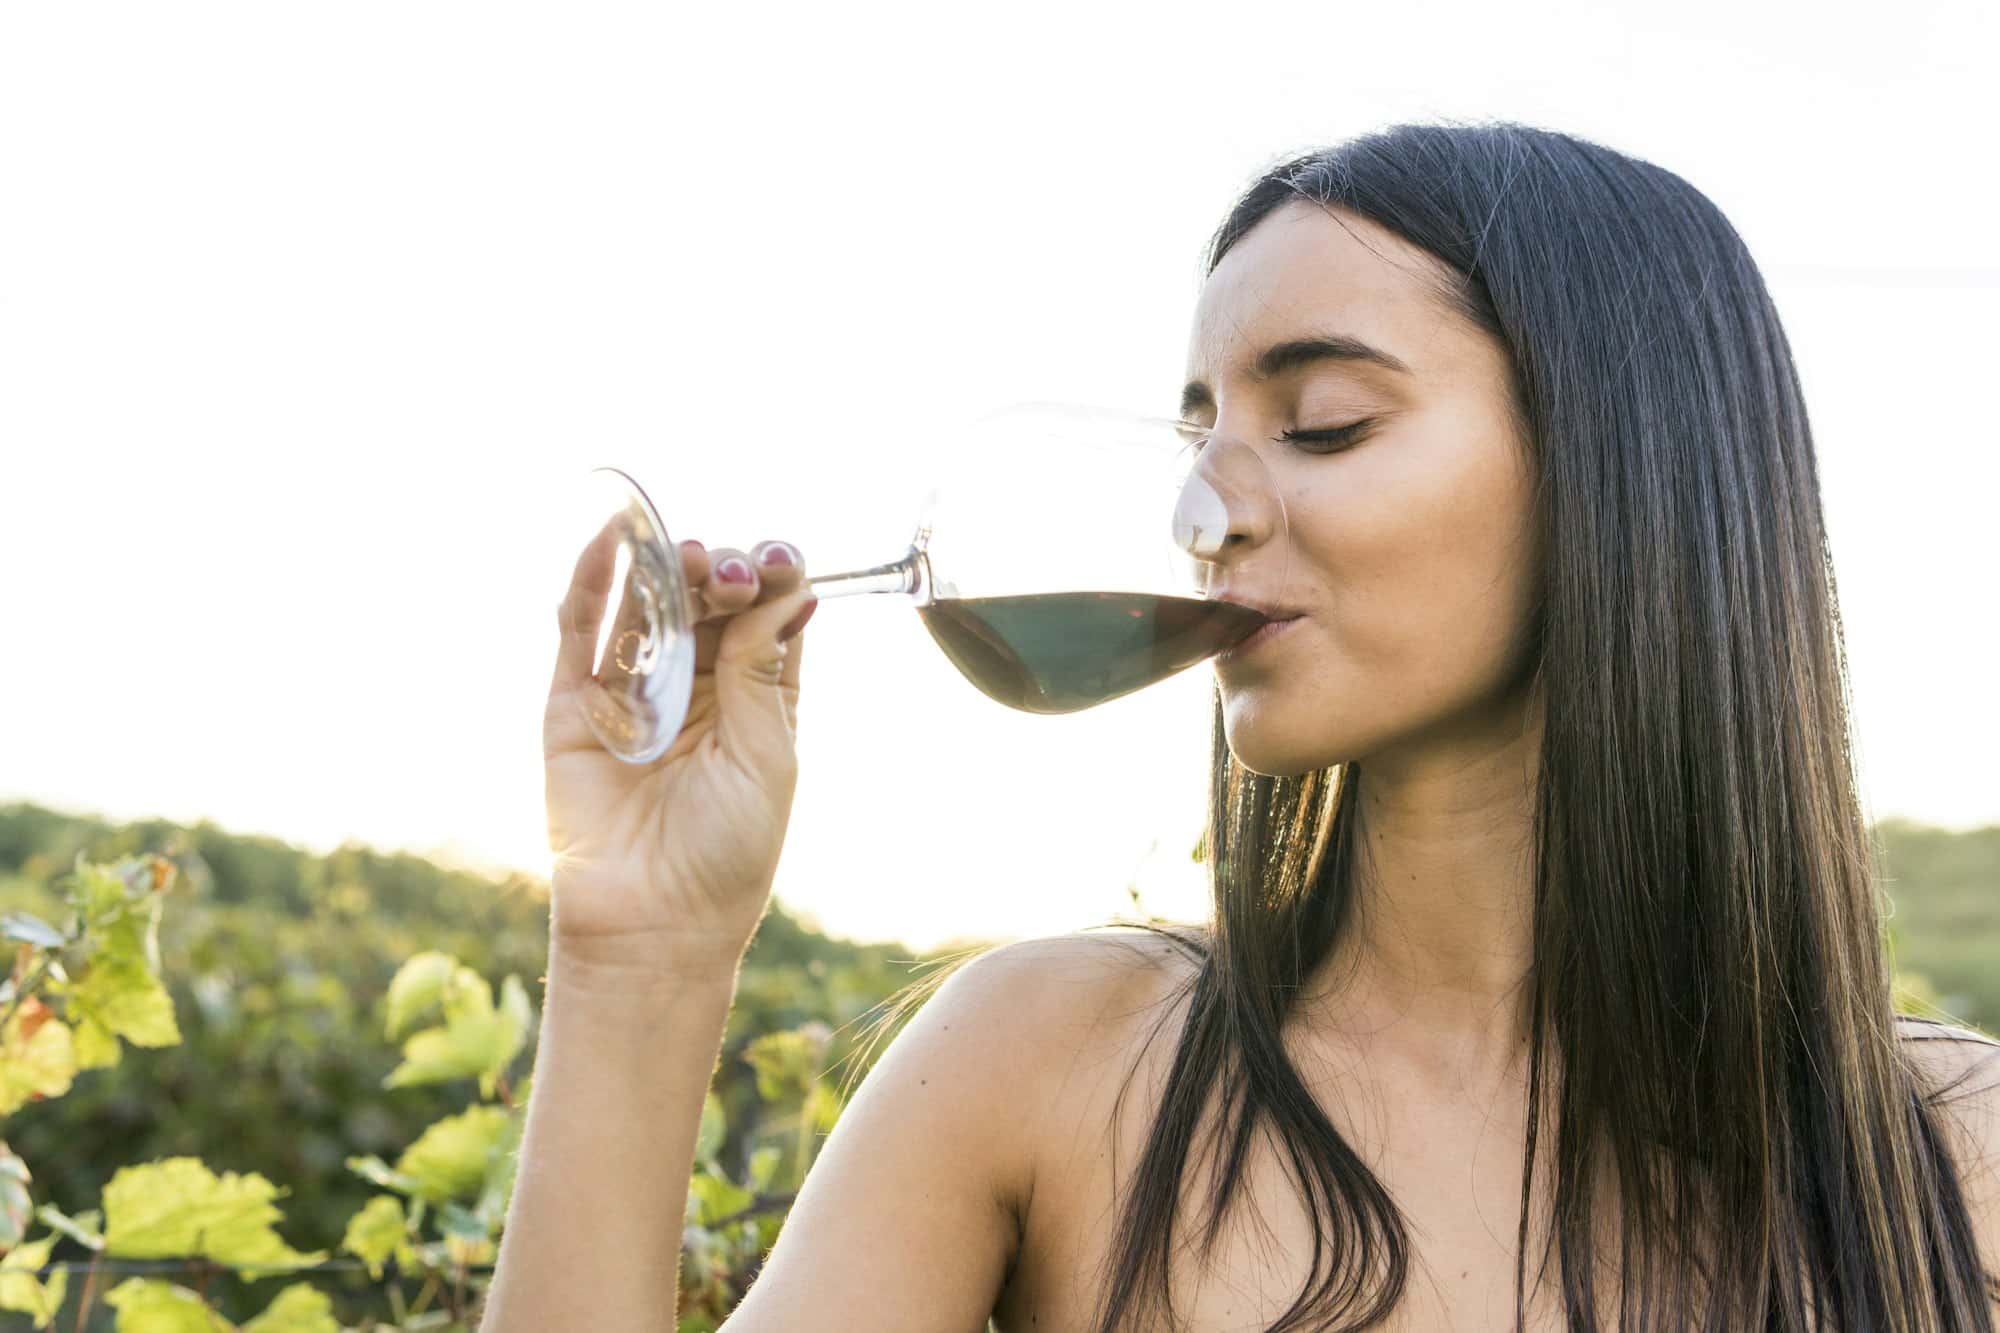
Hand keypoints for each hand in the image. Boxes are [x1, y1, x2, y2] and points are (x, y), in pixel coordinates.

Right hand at [542, 527, 818, 981]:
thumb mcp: (766, 756)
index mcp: (754, 696)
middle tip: (729, 574)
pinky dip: (593, 584)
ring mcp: (633, 691)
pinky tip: (613, 542)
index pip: (765, 614)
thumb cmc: (728, 853)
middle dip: (722, 572)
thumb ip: (761, 673)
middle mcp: (695, 686)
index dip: (773, 579)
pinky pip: (580, 633)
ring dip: (666, 568)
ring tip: (684, 553)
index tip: (780, 563)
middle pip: (707, 599)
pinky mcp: (575, 707)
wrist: (655, 926)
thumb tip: (787, 590)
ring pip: (648, 606)